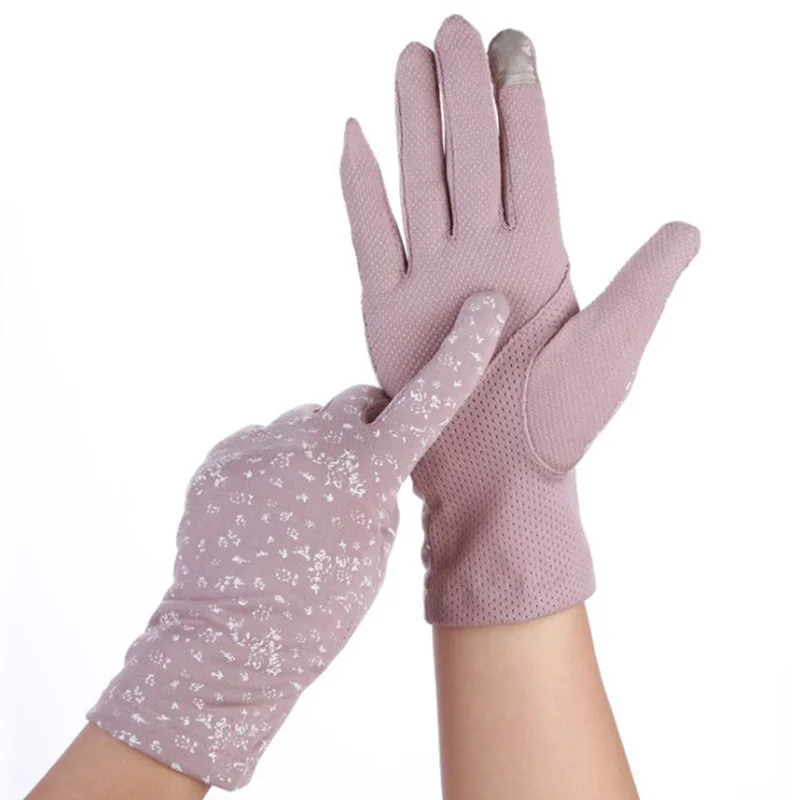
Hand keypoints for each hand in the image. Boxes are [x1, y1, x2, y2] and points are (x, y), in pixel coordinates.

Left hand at [86, 292, 506, 788]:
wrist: (225, 646)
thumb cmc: (317, 614)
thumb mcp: (373, 550)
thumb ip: (379, 487)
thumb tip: (363, 447)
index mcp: (364, 473)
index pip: (426, 399)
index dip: (461, 352)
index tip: (484, 307)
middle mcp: (312, 443)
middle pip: (358, 403)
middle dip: (367, 426)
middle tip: (356, 477)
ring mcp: (261, 446)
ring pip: (308, 424)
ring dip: (315, 451)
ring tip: (296, 510)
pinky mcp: (222, 457)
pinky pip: (265, 443)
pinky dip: (273, 466)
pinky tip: (262, 511)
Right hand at [341, 15, 699, 624]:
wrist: (497, 480)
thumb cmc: (561, 424)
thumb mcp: (615, 348)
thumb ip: (646, 281)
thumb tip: (688, 226)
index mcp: (538, 259)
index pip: (528, 164)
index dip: (521, 104)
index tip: (514, 46)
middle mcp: (482, 258)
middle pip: (469, 159)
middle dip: (463, 93)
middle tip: (456, 29)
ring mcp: (431, 280)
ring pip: (419, 183)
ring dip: (413, 122)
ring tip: (410, 59)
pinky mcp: (388, 310)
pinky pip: (371, 237)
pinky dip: (361, 189)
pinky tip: (355, 137)